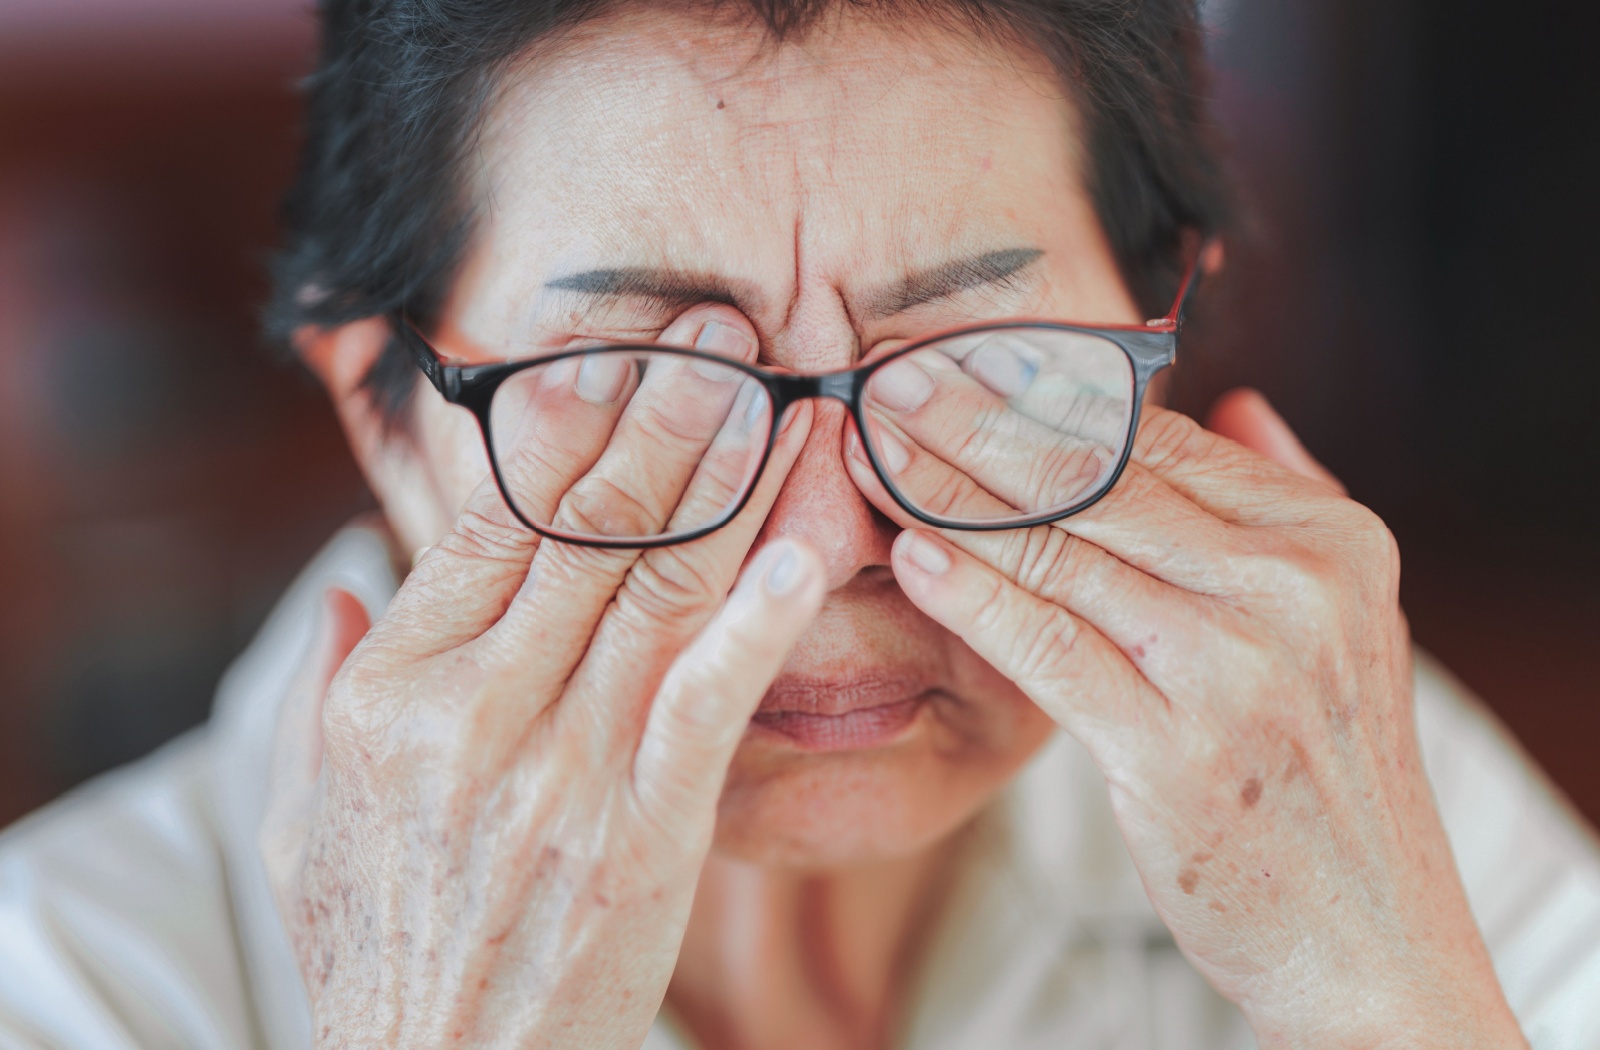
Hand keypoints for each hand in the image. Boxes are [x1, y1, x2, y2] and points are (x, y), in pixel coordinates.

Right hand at [260, 306, 825, 1048]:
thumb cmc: (380, 945)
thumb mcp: (306, 818)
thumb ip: (319, 694)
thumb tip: (343, 588)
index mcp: (392, 694)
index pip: (489, 519)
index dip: (565, 423)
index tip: (620, 351)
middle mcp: (473, 715)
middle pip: (585, 527)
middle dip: (666, 414)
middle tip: (727, 334)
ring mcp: (563, 773)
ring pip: (657, 588)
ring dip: (728, 479)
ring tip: (782, 393)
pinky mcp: (644, 836)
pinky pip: (708, 704)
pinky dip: (758, 620)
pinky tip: (808, 546)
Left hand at [844, 378, 1526, 1047]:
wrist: (1367, 931)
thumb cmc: (1326, 770)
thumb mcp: (1349, 618)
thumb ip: (1289, 498)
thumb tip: (1229, 400)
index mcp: (1329, 539)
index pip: (1158, 437)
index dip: (1046, 392)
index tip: (962, 362)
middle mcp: (1292, 587)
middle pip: (1098, 478)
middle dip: (978, 422)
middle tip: (891, 381)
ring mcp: (1237, 669)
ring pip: (1060, 551)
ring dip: (950, 496)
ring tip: (871, 454)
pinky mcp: (1175, 753)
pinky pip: (1049, 649)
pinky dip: (972, 596)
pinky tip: (911, 556)